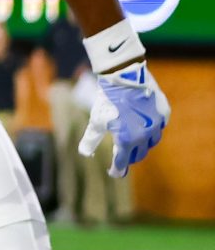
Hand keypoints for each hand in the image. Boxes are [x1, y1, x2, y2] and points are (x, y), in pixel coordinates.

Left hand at [80, 61, 170, 178]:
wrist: (124, 76)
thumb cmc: (107, 99)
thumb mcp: (96, 120)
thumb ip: (91, 139)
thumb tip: (84, 153)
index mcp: (128, 139)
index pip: (123, 161)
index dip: (118, 169)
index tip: (114, 173)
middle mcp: (146, 135)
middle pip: (139, 153)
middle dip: (130, 156)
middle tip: (123, 156)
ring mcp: (157, 124)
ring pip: (151, 142)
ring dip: (142, 144)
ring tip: (134, 141)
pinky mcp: (164, 113)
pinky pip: (159, 127)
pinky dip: (152, 129)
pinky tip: (144, 126)